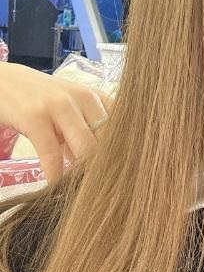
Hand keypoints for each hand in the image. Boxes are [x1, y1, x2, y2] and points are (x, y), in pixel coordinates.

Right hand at [0, 61, 114, 184]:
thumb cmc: (41, 99)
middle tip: (101, 190)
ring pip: (86, 148)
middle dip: (105, 169)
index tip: (122, 177)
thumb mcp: (72, 110)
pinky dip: (56, 175)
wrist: (2, 80)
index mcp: (97, 97)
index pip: (123, 130)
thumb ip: (89, 133)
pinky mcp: (35, 116)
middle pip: (108, 143)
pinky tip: (55, 184)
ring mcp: (59, 105)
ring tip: (79, 189)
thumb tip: (105, 168)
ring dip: (83, 174)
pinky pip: (52, 154)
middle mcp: (84, 97)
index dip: (124, 157)